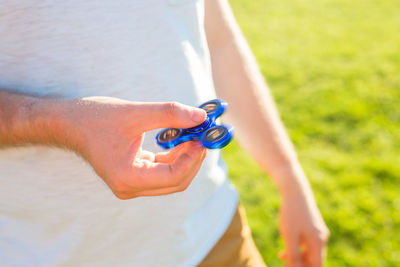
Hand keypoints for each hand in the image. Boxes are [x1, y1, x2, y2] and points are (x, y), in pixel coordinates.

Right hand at [62, 96, 206, 198]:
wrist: (71, 124)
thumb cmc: (96, 118)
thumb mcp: (135, 112)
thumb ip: (169, 114)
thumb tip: (201, 118)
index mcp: (127, 177)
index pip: (173, 176)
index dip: (193, 158)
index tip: (203, 137)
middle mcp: (129, 187)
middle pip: (176, 181)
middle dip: (193, 158)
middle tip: (204, 135)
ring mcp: (131, 184)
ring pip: (171, 177)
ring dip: (186, 157)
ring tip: (194, 133)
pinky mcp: (134, 177)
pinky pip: (162, 171)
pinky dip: (175, 156)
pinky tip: (180, 138)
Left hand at [278, 186, 329, 266]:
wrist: (295, 191)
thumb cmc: (291, 213)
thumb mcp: (289, 236)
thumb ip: (293, 255)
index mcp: (318, 242)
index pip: (317, 266)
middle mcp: (322, 238)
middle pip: (314, 260)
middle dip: (299, 264)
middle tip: (283, 263)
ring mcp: (319, 232)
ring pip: (310, 252)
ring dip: (297, 257)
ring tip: (280, 255)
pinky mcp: (314, 227)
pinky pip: (308, 243)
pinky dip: (298, 247)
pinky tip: (285, 245)